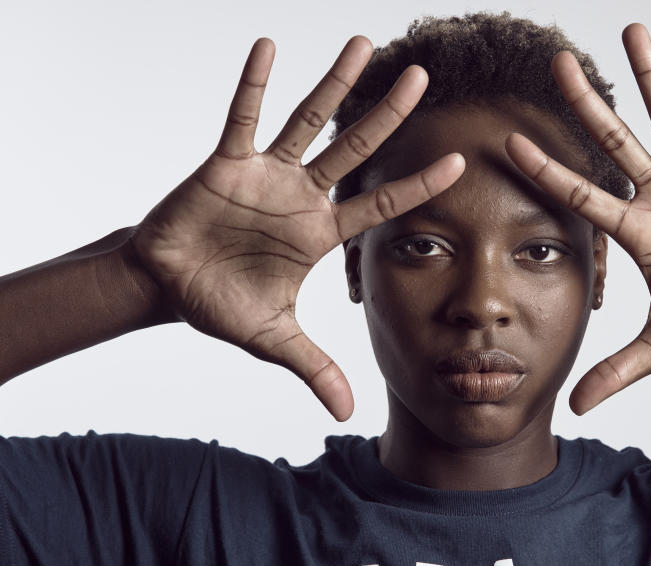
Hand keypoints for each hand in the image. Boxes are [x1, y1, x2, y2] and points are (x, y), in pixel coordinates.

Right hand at [127, 37, 463, 420]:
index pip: (379, 204)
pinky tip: (269, 48)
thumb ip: (312, 367)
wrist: (168, 287)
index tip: (459, 162)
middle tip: (424, 77)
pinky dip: (253, 86)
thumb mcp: (273, 340)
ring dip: (334, 84)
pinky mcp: (224, 164)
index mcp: (319, 233)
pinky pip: (242, 118)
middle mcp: (301, 196)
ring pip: (309, 122)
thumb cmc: (222, 304)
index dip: (417, 185)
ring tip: (363, 44)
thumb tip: (344, 413)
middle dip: (389, 115)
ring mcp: (266, 175)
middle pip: (355, 148)